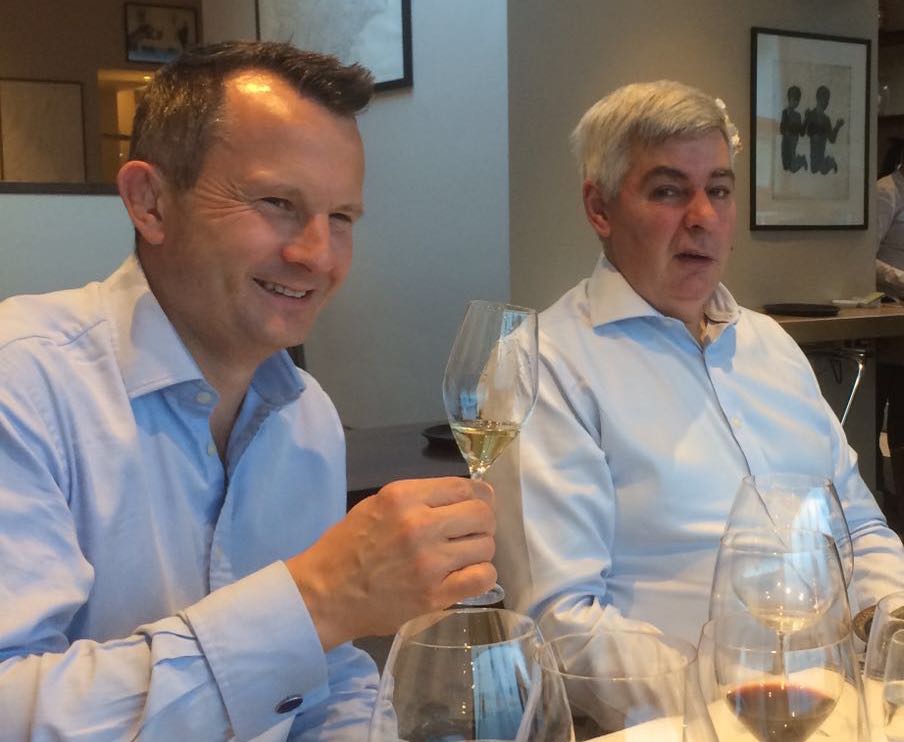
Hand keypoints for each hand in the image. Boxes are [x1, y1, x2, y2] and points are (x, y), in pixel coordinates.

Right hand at [285, 477, 495, 650]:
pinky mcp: (434, 595)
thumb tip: (462, 498)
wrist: (324, 595)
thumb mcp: (376, 505)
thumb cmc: (347, 547)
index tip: (480, 503)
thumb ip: (418, 498)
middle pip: (483, 515)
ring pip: (486, 546)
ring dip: (479, 551)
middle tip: (470, 532)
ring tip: (462, 557)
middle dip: (483, 522)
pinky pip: (482, 578)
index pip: (464, 486)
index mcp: (403, 497)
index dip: (480, 495)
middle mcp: (419, 525)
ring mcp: (429, 562)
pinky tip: (466, 576)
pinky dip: (481, 576)